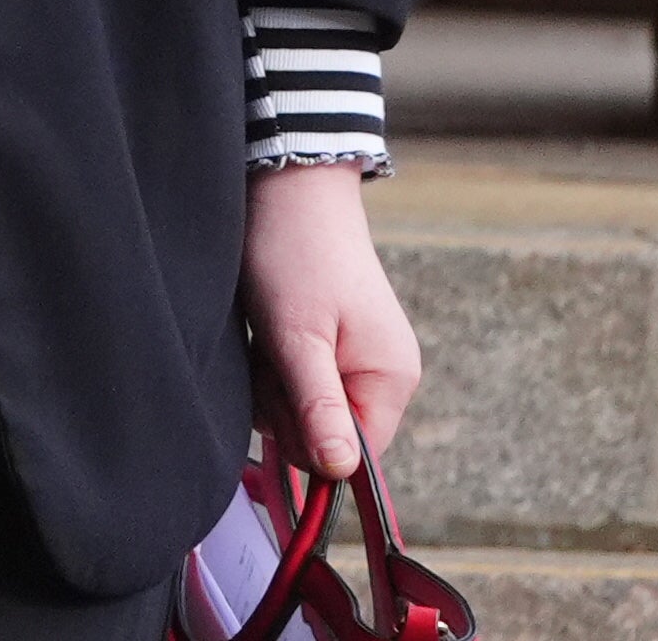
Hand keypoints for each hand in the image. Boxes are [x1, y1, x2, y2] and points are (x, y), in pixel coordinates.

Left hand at [241, 162, 420, 482]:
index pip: (356, 456)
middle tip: (269, 354)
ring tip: (267, 333)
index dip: (309, 439)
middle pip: (327, 434)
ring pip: (305, 408)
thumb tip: (339, 472)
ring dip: (273, 383)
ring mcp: (356, 357)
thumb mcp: (297, 336)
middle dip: (286, 406)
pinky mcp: (329, 341)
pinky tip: (265, 329)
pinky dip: (273, 363)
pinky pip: (297, 379)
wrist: (286, 184)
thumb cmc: (292, 254)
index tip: (280, 393)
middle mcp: (382, 373)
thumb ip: (318, 405)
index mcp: (391, 378)